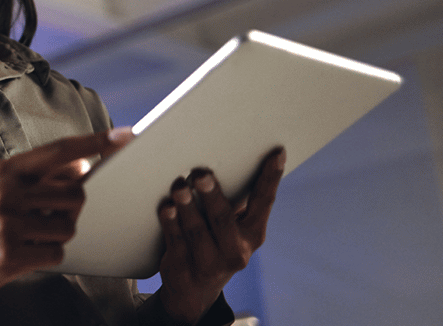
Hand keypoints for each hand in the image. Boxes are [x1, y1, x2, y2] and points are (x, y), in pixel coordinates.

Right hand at [0, 129, 132, 312]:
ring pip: (68, 226)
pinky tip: (25, 253)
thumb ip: (40, 177)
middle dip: (71, 209)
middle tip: (46, 217)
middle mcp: (9, 192)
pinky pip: (56, 253)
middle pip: (75, 194)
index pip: (61, 151)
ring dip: (58, 235)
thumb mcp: (2, 189)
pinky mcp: (11, 254)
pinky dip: (47, 256)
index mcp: (8, 171)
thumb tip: (81, 167)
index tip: (123, 136)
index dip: (95, 143)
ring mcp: (9, 224)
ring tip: (31, 237)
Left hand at [156, 148, 285, 323]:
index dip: (271, 177)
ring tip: (178, 187)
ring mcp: (210, 262)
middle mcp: (236, 250)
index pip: (264, 202)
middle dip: (212, 194)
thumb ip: (231, 199)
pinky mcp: (184, 267)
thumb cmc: (214, 241)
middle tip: (201, 173)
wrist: (194, 291)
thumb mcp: (230, 226)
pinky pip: (176, 241)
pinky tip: (165, 207)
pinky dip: (170, 223)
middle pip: (223, 219)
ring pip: (197, 231)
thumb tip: (223, 154)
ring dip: (187, 207)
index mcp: (253, 234)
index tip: (276, 152)